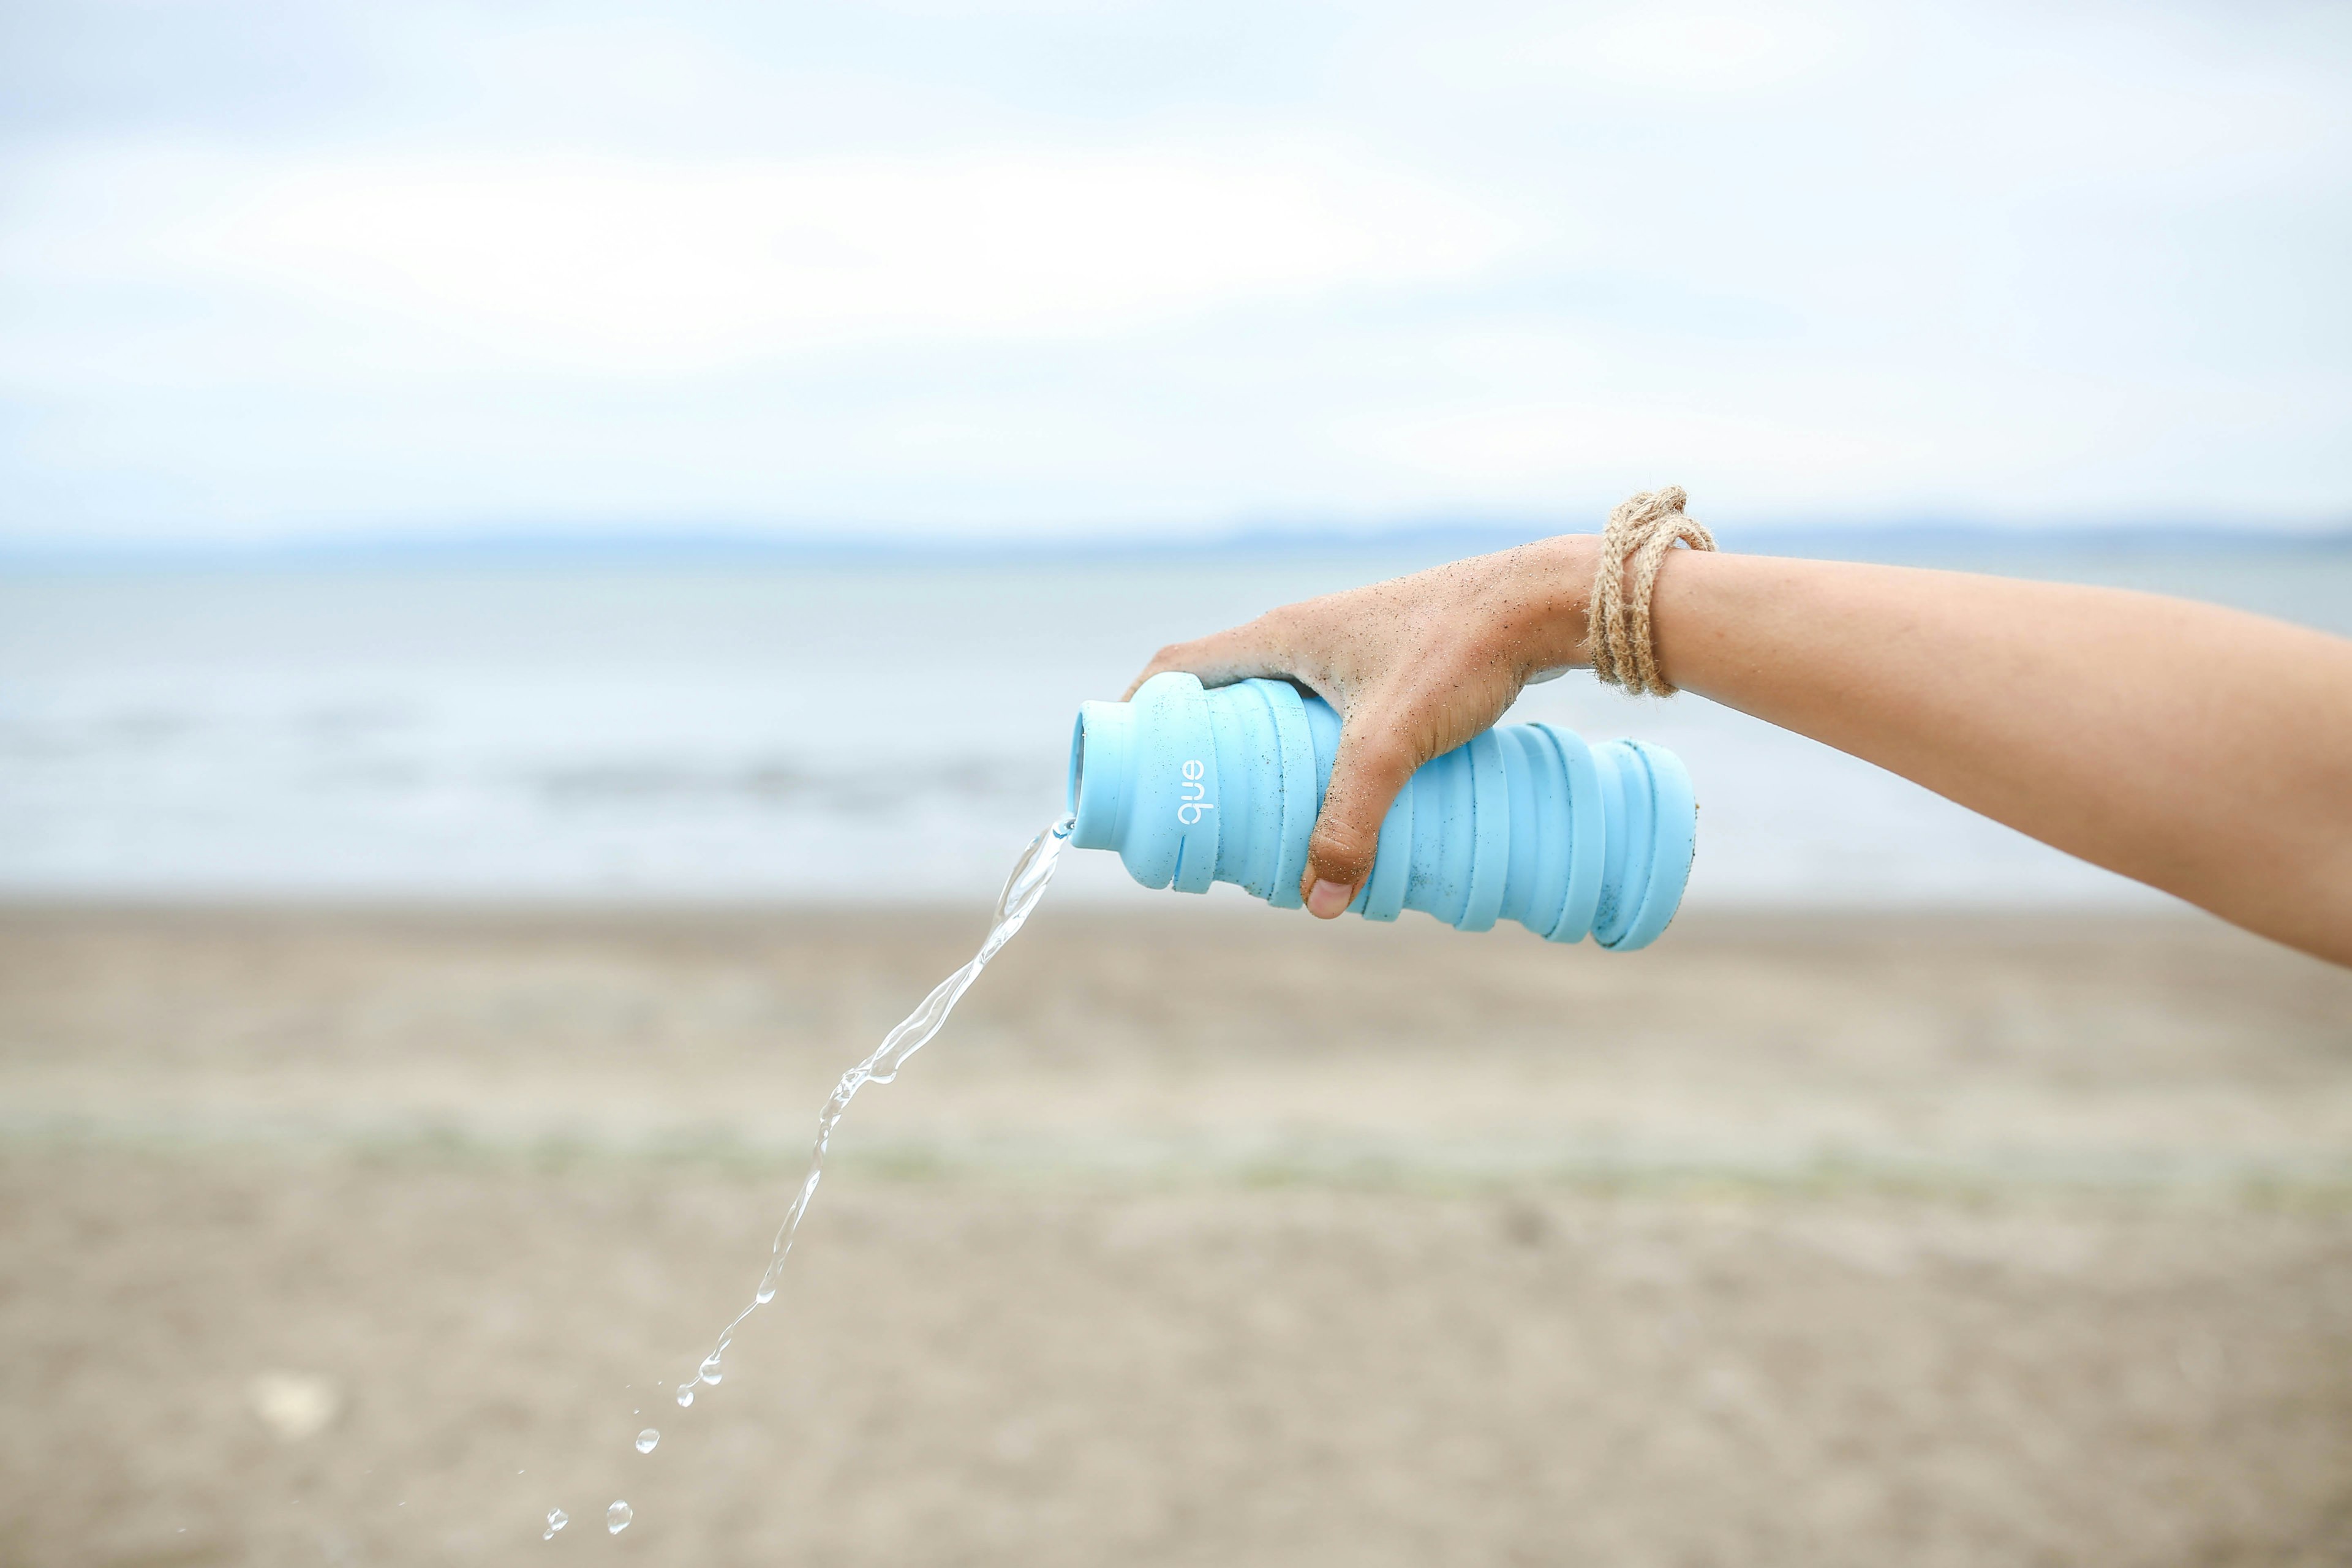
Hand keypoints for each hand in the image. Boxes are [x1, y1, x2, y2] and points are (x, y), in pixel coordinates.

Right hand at [1124, 535, 1598, 916]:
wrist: (1547, 603)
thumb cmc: (1461, 651)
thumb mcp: (1393, 742)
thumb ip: (1351, 820)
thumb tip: (1317, 902)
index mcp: (1280, 635)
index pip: (1177, 666)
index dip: (1138, 712)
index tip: (1121, 765)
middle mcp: (1306, 633)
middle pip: (1224, 691)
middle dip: (1201, 750)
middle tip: (1195, 813)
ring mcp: (1351, 645)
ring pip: (1280, 701)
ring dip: (1261, 752)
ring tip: (1262, 816)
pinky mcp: (1394, 662)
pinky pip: (1327, 708)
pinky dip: (1314, 748)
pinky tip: (1338, 792)